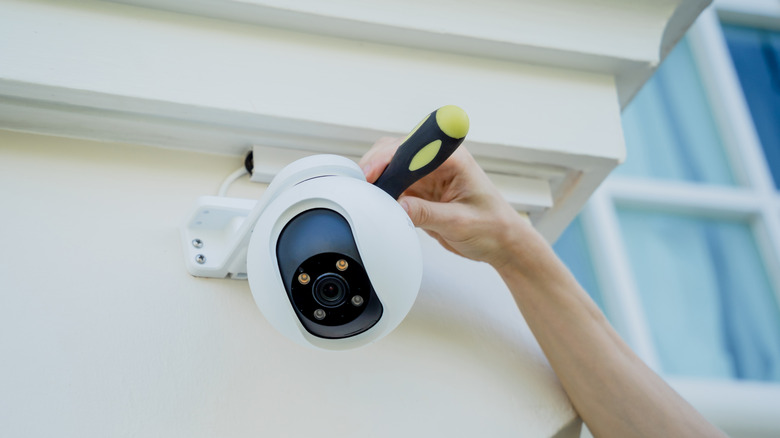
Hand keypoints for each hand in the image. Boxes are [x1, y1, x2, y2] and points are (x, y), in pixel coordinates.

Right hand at [359, 137, 533, 269]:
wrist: (502, 243)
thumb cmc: (493, 227)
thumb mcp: (459, 222)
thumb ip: (427, 214)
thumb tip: (397, 206)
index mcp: (452, 159)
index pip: (412, 147)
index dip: (388, 157)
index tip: (373, 173)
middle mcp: (437, 162)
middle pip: (395, 152)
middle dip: (376, 167)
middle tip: (362, 188)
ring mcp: (427, 176)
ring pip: (390, 169)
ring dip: (377, 182)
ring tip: (366, 198)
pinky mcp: (420, 192)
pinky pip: (394, 187)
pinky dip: (382, 195)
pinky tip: (377, 205)